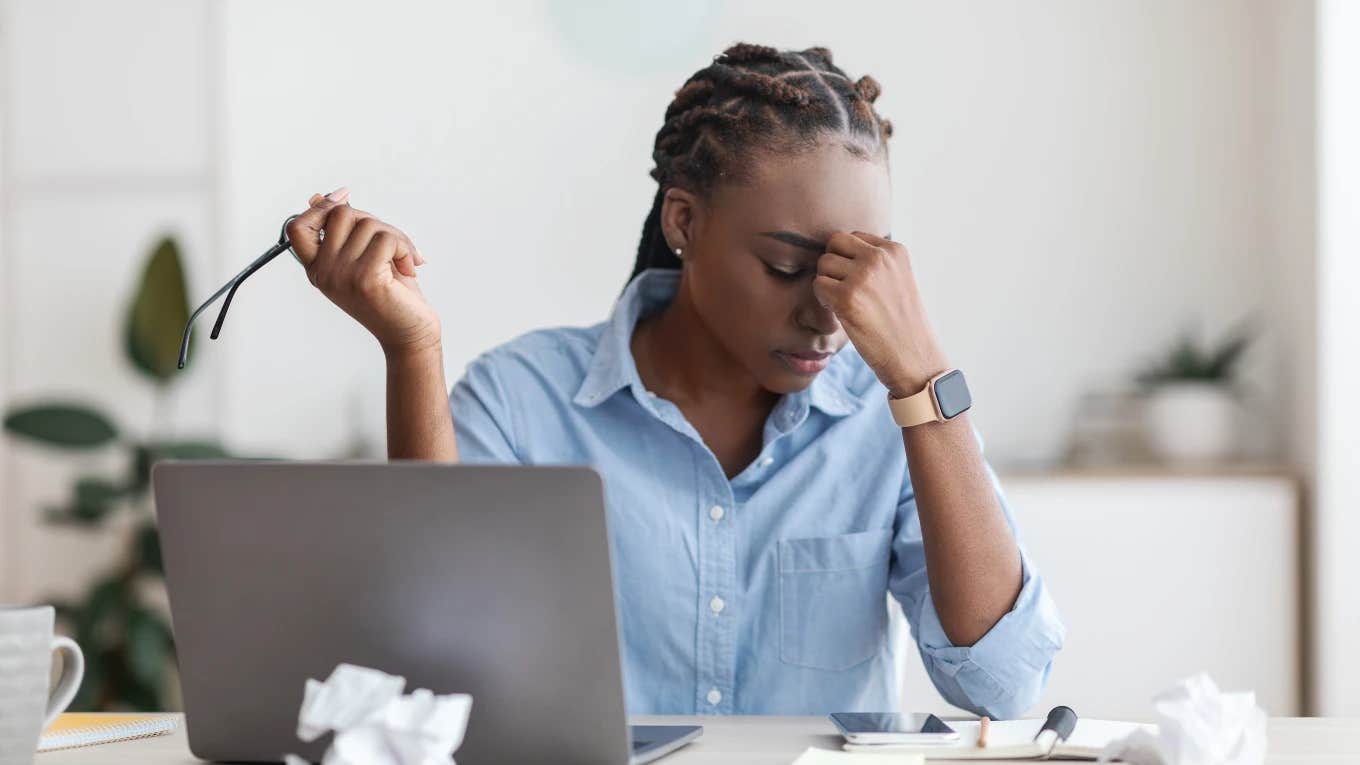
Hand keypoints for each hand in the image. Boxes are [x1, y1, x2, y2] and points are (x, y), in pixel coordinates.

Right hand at [286, 187, 441, 356]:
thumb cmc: (391, 295)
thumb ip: (342, 231)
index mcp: (317, 268)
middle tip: (392, 244)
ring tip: (403, 260)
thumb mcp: (362, 257)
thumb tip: (319, 197)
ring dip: (396, 237)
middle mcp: (324, 272)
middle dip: (373, 221)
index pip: (297, 227)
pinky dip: (405, 248)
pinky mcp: (365, 279)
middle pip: (341, 215)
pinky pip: (386, 239)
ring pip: (368, 224)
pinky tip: (409, 267)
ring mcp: (342, 276)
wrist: (410, 333)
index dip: (320, 207)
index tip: (345, 196)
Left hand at [813, 232, 948, 397]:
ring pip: (823, 264)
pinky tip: (841, 314)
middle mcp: (879, 257)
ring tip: (846, 304)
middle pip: (834, 243)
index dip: (848, 259)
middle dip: (834, 265)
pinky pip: (818, 286)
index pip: (853, 237)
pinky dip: (824, 301)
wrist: (913, 358)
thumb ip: (875, 262)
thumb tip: (837, 252)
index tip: (859, 282)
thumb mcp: (897, 279)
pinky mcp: (847, 297)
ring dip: (828, 284)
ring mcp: (863, 276)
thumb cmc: (902, 323)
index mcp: (894, 250)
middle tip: (844, 290)